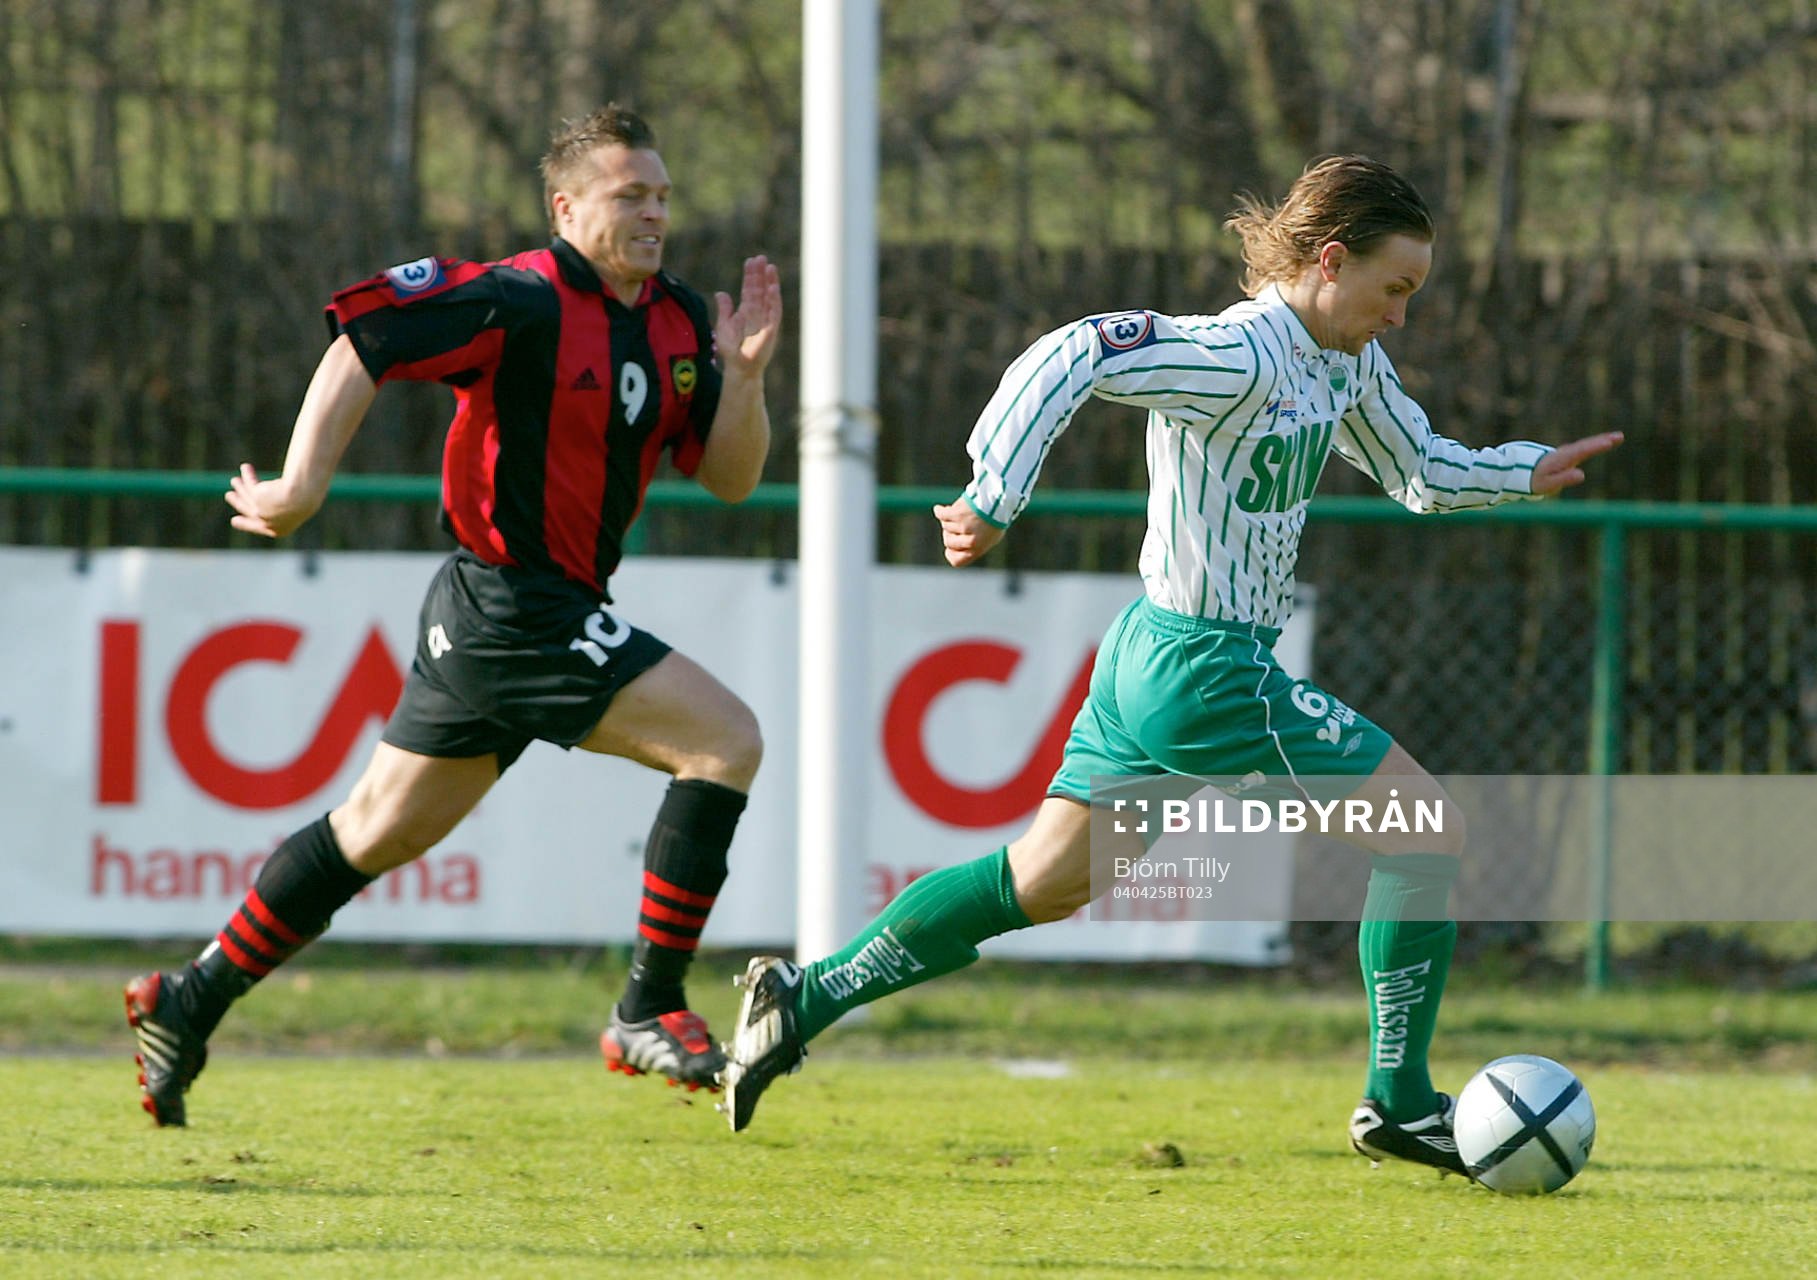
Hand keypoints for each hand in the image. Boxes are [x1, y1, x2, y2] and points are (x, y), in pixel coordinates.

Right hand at [226, 463, 320, 537]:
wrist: (305, 497)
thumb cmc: (310, 501)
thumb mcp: (302, 504)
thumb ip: (293, 504)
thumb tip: (292, 501)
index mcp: (280, 530)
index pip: (261, 527)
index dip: (247, 524)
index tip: (234, 520)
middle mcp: (269, 523)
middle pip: (249, 512)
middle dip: (239, 503)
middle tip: (230, 496)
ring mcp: (262, 512)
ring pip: (247, 499)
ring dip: (240, 488)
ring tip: (234, 481)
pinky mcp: (258, 498)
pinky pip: (251, 485)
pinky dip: (248, 475)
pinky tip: (246, 467)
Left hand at [714, 255, 782, 378]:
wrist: (740, 368)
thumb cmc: (731, 350)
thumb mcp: (724, 326)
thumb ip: (725, 310)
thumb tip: (721, 293)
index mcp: (746, 311)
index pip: (749, 289)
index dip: (750, 276)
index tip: (750, 261)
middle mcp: (757, 313)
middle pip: (760, 289)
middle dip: (760, 274)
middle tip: (761, 257)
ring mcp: (766, 320)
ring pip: (768, 297)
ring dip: (769, 282)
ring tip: (770, 267)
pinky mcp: (771, 329)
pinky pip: (774, 311)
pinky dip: (774, 299)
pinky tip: (773, 286)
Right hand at [932, 498, 1005, 566]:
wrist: (1000, 500)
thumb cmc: (995, 518)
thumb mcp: (990, 537)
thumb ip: (974, 545)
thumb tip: (955, 548)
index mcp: (978, 549)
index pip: (956, 560)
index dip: (951, 553)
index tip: (950, 547)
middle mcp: (970, 541)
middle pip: (948, 542)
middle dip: (950, 533)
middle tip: (957, 524)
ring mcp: (963, 527)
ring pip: (945, 526)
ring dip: (949, 519)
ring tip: (961, 512)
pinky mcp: (958, 514)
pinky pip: (941, 515)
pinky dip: (939, 511)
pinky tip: (939, 508)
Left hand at [1531, 431, 1623, 495]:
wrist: (1526, 472)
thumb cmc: (1538, 480)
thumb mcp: (1548, 484)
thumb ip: (1563, 479)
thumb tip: (1581, 475)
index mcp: (1562, 459)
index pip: (1580, 452)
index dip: (1594, 447)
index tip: (1607, 443)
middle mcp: (1566, 452)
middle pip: (1586, 445)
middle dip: (1601, 441)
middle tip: (1618, 437)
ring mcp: (1569, 451)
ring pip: (1587, 444)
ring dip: (1602, 440)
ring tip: (1618, 437)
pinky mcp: (1571, 453)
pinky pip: (1586, 446)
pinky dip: (1597, 443)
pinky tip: (1608, 441)